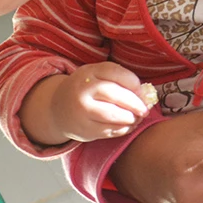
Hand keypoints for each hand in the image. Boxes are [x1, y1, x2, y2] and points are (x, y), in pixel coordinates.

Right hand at [23, 64, 150, 145]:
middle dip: (135, 103)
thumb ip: (116, 78)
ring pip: (114, 115)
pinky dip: (124, 129)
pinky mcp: (85, 130)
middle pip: (115, 95)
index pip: (114, 72)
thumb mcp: (94, 75)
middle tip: (144, 109)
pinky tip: (128, 125)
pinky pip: (110, 130)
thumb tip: (144, 93)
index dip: (133, 82)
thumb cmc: (85, 89)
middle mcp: (83, 91)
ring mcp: (83, 111)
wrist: (57, 108)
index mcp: (88, 72)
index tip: (141, 90)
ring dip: (131, 118)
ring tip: (137, 117)